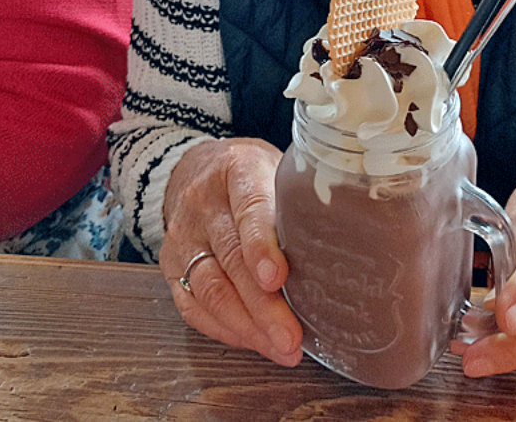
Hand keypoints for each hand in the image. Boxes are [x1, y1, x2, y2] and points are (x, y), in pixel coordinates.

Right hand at [159, 137, 302, 366]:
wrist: (199, 169)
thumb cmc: (252, 175)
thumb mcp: (278, 168)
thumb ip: (301, 198)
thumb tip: (343, 240)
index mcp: (238, 169)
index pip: (249, 208)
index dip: (262, 246)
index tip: (278, 278)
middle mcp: (203, 202)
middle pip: (231, 257)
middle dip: (263, 304)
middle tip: (291, 335)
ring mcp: (184, 236)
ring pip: (210, 288)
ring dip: (247, 325)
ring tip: (280, 347)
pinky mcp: (172, 266)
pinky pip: (193, 306)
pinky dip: (226, 329)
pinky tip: (255, 341)